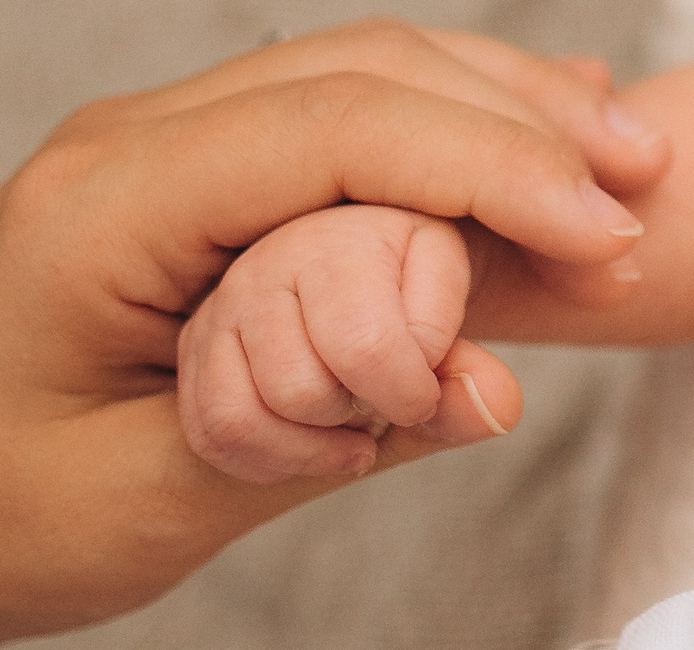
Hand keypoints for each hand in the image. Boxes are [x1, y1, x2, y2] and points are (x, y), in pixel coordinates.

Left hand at [0, 20, 667, 649]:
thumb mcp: (154, 505)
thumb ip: (326, 436)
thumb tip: (498, 392)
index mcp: (103, 209)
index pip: (332, 129)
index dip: (488, 167)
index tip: (602, 233)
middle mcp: (131, 139)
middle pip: (365, 68)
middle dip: (522, 119)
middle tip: (642, 190)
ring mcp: (161, 136)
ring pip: (366, 62)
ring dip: (505, 101)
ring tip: (625, 156)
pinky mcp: (199, 162)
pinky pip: (344, 100)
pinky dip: (456, 110)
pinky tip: (540, 119)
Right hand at [179, 204, 502, 484]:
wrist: (366, 272)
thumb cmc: (415, 296)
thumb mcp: (458, 322)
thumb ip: (474, 374)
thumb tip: (497, 409)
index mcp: (352, 235)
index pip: (368, 348)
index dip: (411, 394)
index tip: (429, 390)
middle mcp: (275, 259)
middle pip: (302, 389)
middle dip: (357, 416)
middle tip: (387, 402)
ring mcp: (226, 303)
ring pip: (244, 415)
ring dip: (309, 444)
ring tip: (352, 425)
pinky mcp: (196, 344)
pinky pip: (211, 432)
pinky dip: (266, 459)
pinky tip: (311, 443)